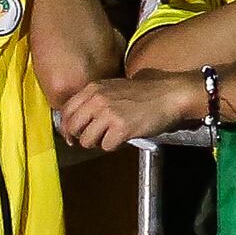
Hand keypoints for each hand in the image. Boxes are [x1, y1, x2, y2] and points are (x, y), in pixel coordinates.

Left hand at [54, 69, 207, 149]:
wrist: (169, 94)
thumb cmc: (145, 93)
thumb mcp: (113, 88)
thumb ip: (94, 100)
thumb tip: (77, 121)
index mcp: (93, 88)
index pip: (66, 111)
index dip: (67, 127)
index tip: (72, 135)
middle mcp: (97, 99)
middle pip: (73, 128)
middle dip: (81, 137)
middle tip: (94, 138)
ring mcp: (109, 113)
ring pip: (87, 140)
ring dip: (98, 142)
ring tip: (112, 136)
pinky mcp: (121, 128)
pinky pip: (106, 146)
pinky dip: (114, 145)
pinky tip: (124, 136)